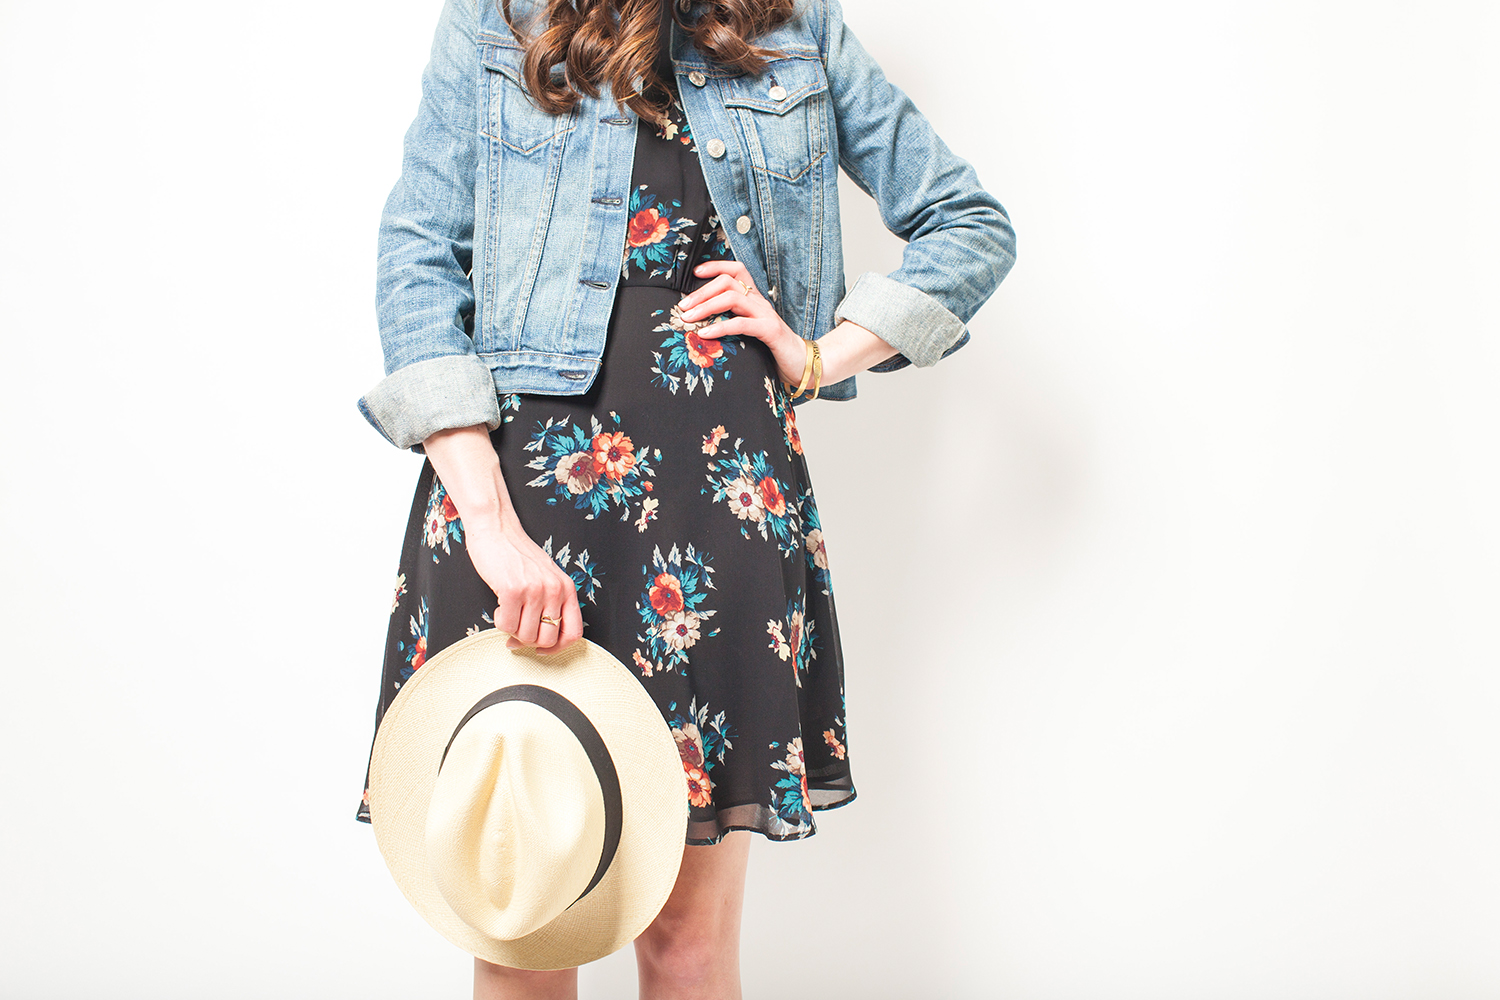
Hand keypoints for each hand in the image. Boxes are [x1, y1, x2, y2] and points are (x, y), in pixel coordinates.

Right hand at [420, 425, 583, 654]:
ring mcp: (535, 590)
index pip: (574, 633)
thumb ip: (550, 604)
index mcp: (567, 588)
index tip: (541, 649)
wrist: (497, 529)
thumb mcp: (546, 578)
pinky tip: (499, 607)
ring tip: (507, 613)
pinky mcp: (513, 589)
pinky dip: (499, 621)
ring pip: (525, 636)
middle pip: (547, 639)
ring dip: (512, 631)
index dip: (557, 648)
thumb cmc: (517, 556)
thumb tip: (539, 642)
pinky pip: (506, 625)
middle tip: (515, 631)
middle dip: (528, 640)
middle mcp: (555, 590)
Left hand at [678, 260, 807, 386]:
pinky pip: (741, 324)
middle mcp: (760, 302)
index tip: (695, 273)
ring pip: (732, 298)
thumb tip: (702, 321)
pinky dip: (719, 327)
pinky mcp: (769, 331)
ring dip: (706, 306)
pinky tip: (705, 334)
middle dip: (701, 292)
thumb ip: (733, 321)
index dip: (716, 266)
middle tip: (683, 307)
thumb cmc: (772, 349)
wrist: (802, 364)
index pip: (737, 270)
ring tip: (688, 318)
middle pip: (728, 281)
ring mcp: (765, 314)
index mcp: (755, 298)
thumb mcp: (750, 330)